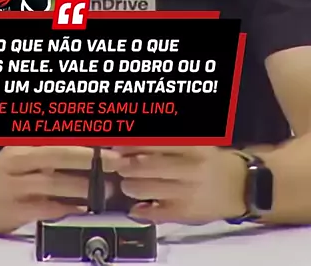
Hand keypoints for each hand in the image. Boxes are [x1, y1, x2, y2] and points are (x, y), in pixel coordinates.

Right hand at [0, 146, 114, 233]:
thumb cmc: (2, 169)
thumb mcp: (22, 151)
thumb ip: (49, 148)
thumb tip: (85, 144)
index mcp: (25, 144)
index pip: (59, 138)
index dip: (85, 140)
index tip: (108, 142)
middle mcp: (21, 161)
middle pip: (58, 154)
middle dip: (90, 158)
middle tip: (114, 161)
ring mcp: (18, 186)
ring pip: (54, 183)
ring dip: (83, 186)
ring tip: (106, 188)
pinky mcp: (16, 210)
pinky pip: (46, 208)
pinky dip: (66, 208)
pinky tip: (82, 207)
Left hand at [108, 146, 246, 224]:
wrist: (238, 187)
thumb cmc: (209, 160)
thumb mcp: (191, 141)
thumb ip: (162, 141)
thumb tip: (127, 142)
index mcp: (189, 145)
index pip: (149, 142)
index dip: (128, 144)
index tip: (117, 145)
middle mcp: (188, 167)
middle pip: (142, 165)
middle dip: (123, 165)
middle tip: (119, 164)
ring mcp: (185, 192)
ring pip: (143, 188)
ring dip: (128, 185)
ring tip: (129, 183)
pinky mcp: (185, 213)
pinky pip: (153, 213)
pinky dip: (139, 209)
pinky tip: (139, 204)